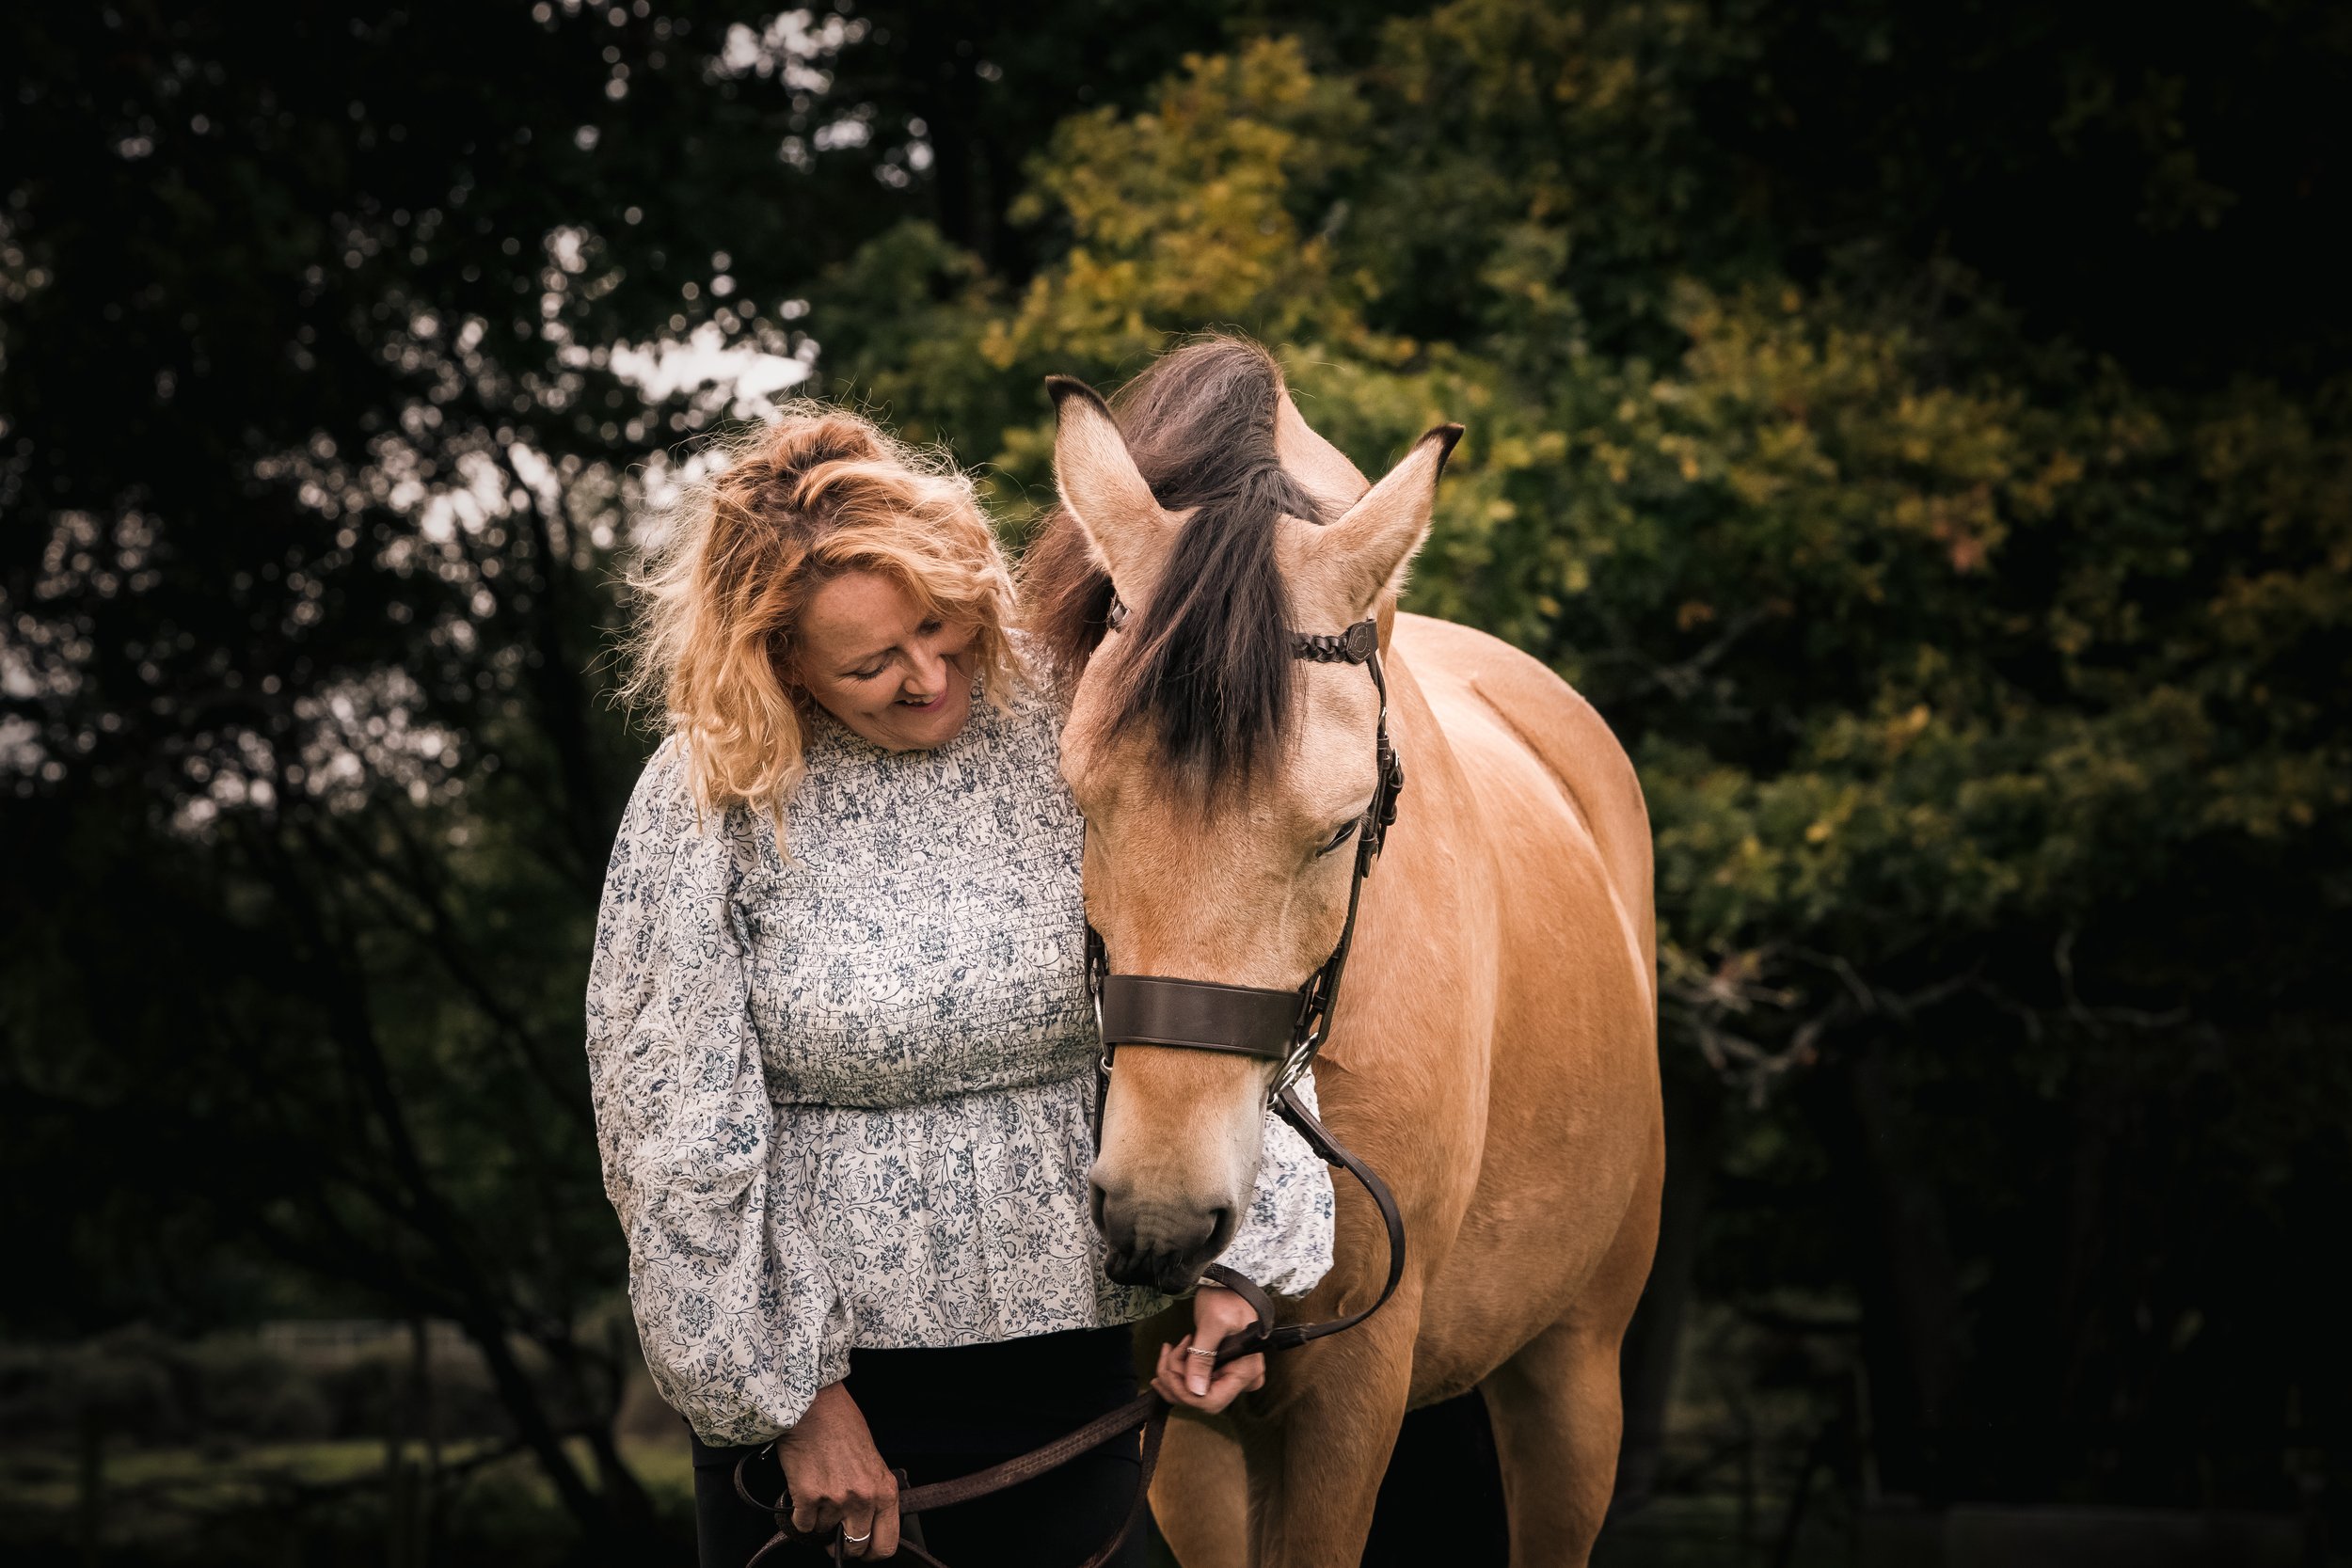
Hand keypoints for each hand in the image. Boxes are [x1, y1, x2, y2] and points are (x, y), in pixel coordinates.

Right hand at [773, 1382, 898, 1559]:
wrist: (814, 1406)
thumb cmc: (843, 1426)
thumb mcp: (873, 1461)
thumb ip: (873, 1495)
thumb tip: (865, 1524)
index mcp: (885, 1491)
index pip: (886, 1545)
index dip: (871, 1552)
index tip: (862, 1550)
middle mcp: (863, 1499)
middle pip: (854, 1547)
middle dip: (843, 1544)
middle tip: (835, 1532)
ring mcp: (835, 1500)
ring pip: (824, 1534)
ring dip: (820, 1521)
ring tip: (820, 1493)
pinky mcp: (807, 1498)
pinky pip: (802, 1525)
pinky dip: (800, 1515)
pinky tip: (804, 1495)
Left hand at [1152, 1282, 1266, 1413]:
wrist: (1228, 1286)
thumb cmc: (1226, 1299)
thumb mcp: (1213, 1323)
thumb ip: (1203, 1357)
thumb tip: (1195, 1391)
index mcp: (1245, 1372)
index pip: (1212, 1401)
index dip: (1185, 1392)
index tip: (1170, 1368)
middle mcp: (1241, 1380)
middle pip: (1200, 1398)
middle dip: (1176, 1379)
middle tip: (1168, 1351)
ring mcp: (1230, 1376)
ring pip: (1194, 1392)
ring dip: (1174, 1374)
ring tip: (1169, 1348)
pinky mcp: (1219, 1370)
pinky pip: (1195, 1382)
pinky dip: (1178, 1371)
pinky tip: (1170, 1354)